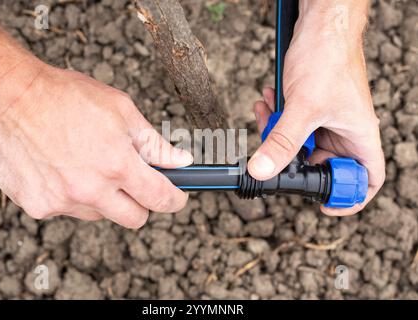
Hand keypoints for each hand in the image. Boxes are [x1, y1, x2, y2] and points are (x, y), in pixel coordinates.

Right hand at [0, 63, 192, 227]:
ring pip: (100, 214)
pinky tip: (63, 169)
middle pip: (134, 219)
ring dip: (103, 197)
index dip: (174, 200)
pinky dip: (72, 196)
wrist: (12, 98)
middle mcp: (91, 190)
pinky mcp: (38, 206)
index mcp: (117, 165)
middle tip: (133, 181)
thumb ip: (154, 143)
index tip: (177, 198)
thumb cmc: (67, 97)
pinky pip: (69, 210)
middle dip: (141, 203)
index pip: (159, 198)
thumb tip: (181, 162)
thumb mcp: (122, 111)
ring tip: (87, 163)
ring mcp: (62, 202)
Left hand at [248, 5, 384, 215]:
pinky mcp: (311, 108)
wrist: (320, 24)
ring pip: (302, 145)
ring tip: (267, 115)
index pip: (368, 179)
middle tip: (278, 156)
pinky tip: (266, 102)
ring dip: (280, 136)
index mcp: (359, 136)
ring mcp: (328, 120)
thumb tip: (262, 170)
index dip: (350, 197)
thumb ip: (282, 141)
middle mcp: (346, 132)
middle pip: (325, 166)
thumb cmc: (328, 58)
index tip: (323, 205)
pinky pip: (293, 125)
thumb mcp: (303, 107)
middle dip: (297, 163)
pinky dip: (277, 118)